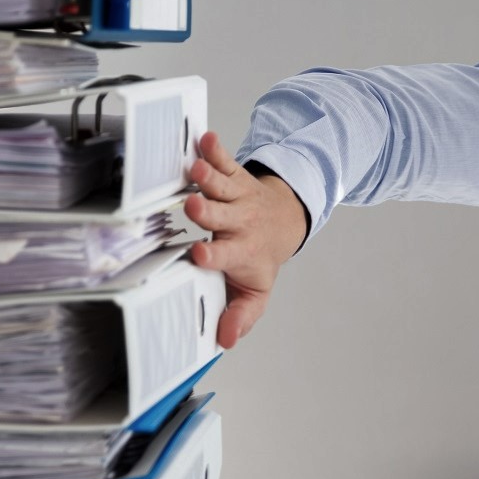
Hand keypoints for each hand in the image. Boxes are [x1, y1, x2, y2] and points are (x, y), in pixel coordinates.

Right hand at [184, 132, 307, 348]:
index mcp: (241, 251)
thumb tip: (225, 340)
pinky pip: (226, 162)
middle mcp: (239, 222)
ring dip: (209, 178)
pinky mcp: (235, 177)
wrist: (284, 221)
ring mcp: (237, 197)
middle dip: (208, 212)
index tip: (199, 254)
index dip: (213, 255)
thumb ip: (241, 314)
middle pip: (221, 216)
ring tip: (196, 169)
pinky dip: (216, 149)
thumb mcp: (256, 291)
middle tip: (194, 207)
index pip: (225, 255)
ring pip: (222, 187)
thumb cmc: (260, 256)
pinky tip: (206, 138)